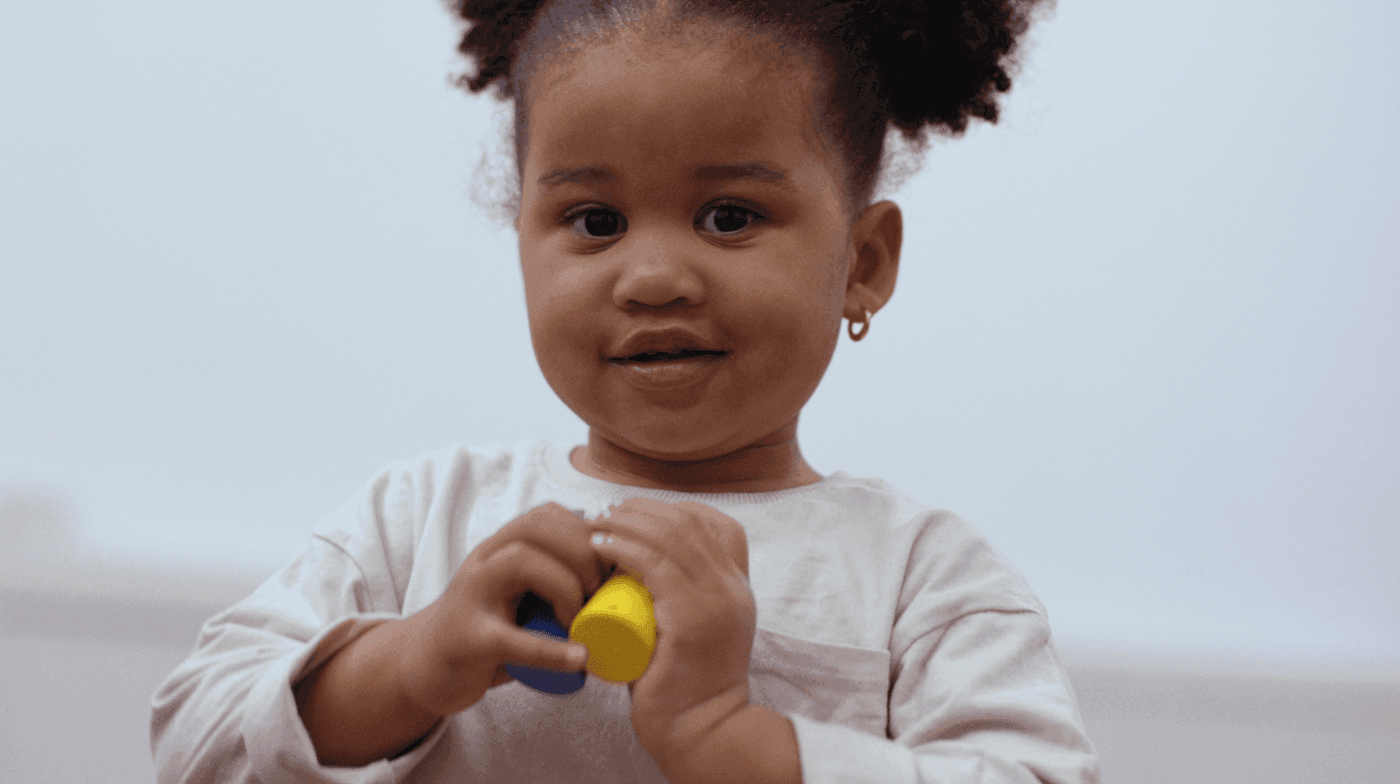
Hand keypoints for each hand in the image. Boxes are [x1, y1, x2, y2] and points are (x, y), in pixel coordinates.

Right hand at [398, 503, 603, 716]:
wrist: (423, 665)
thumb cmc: (488, 628)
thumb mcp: (519, 594)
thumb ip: (553, 576)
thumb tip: (616, 576)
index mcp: (500, 547)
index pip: (547, 514)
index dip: (587, 532)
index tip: (611, 566)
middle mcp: (483, 561)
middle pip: (535, 527)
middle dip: (582, 553)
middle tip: (601, 592)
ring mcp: (471, 596)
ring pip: (520, 561)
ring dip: (565, 586)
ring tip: (582, 618)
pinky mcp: (468, 640)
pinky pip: (512, 638)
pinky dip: (552, 649)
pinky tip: (579, 658)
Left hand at [587, 498, 754, 773]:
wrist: (700, 729)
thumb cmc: (681, 684)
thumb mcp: (693, 629)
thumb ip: (679, 600)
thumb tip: (633, 572)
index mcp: (737, 586)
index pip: (714, 524)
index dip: (670, 511)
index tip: (634, 515)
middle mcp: (733, 587)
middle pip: (689, 522)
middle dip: (642, 510)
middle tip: (606, 515)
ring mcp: (716, 600)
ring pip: (671, 536)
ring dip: (627, 523)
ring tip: (595, 526)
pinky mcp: (692, 617)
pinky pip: (655, 564)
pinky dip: (624, 547)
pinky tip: (600, 544)